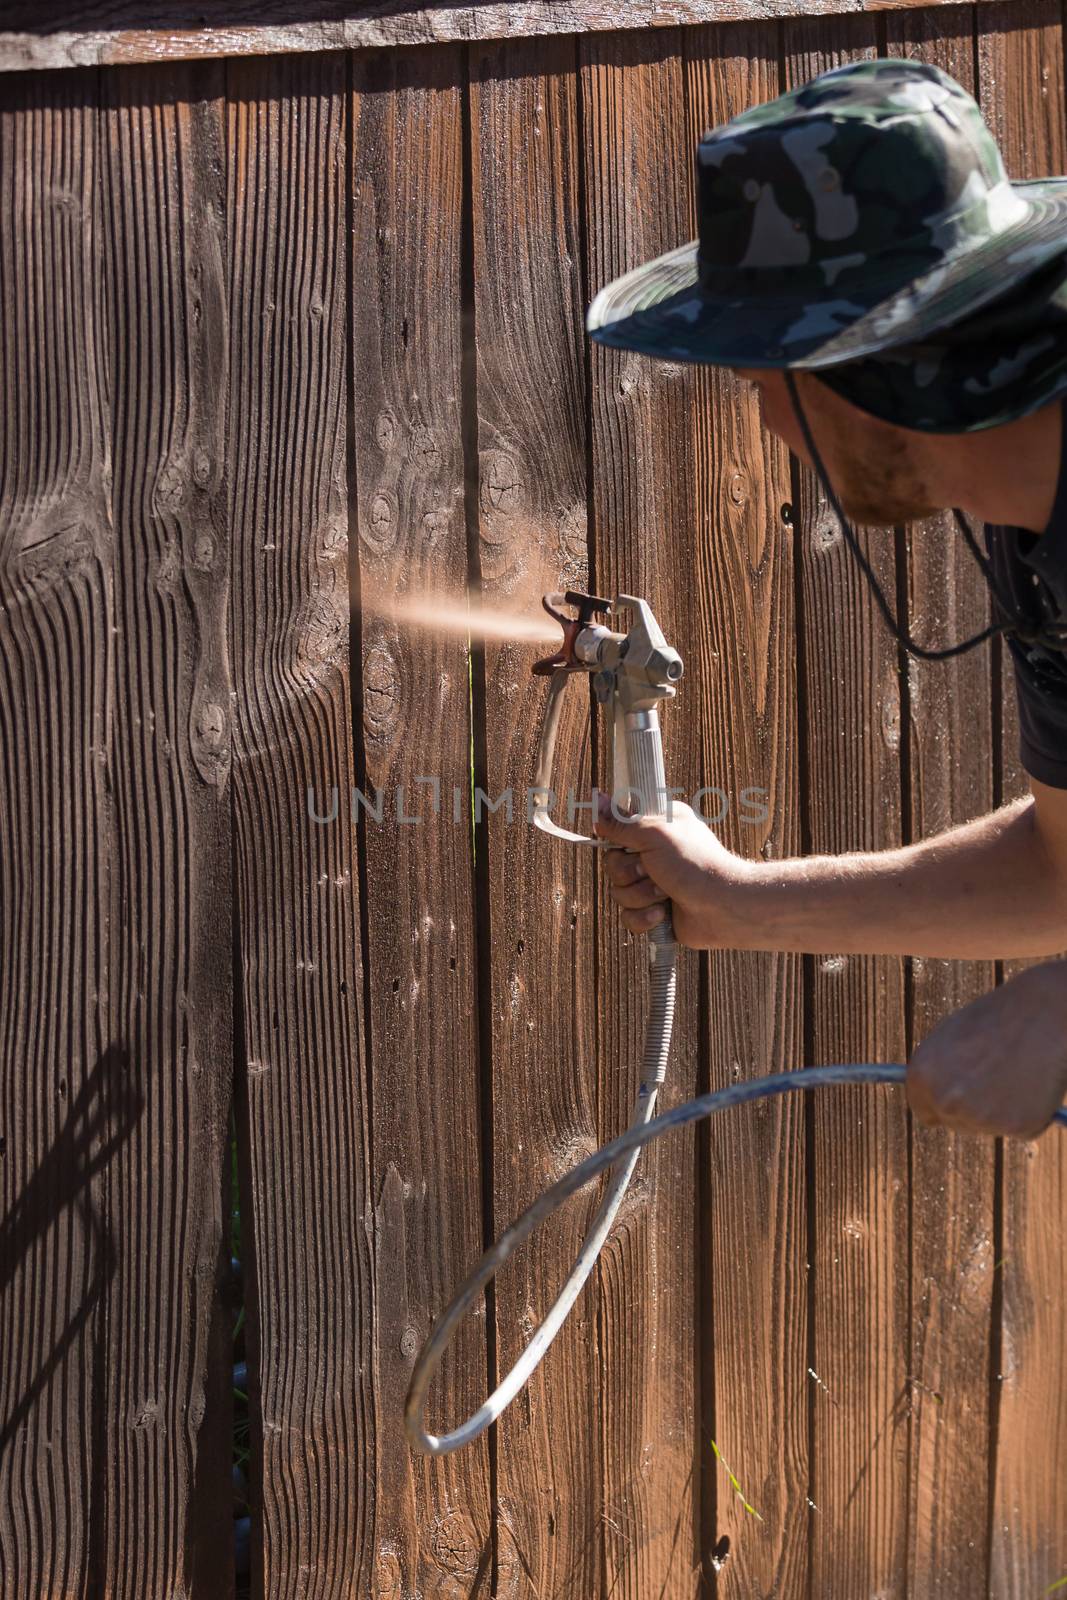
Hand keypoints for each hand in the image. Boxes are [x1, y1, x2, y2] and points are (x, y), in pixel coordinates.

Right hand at [593, 795, 750, 948]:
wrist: (723, 907)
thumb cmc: (695, 864)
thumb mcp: (655, 834)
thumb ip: (622, 822)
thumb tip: (597, 799)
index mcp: (657, 827)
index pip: (618, 830)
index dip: (618, 841)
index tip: (630, 846)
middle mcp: (654, 854)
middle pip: (613, 864)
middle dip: (630, 873)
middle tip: (653, 871)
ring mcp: (654, 884)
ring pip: (619, 892)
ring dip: (641, 896)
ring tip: (665, 894)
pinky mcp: (654, 911)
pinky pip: (628, 916)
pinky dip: (644, 917)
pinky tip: (663, 914)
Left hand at [907, 961, 1066, 1137]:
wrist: (1040, 1013)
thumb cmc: (996, 1018)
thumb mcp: (951, 1038)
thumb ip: (939, 1071)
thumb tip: (935, 1093)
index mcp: (922, 1077)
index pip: (924, 1110)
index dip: (940, 1105)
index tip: (956, 1100)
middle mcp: (945, 1102)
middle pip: (954, 1122)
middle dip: (970, 1109)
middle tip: (993, 1081)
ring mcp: (980, 1118)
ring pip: (987, 1126)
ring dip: (998, 1110)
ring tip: (1013, 1072)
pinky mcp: (1016, 1127)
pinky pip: (1018, 1127)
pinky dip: (1026, 1112)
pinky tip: (1031, 1082)